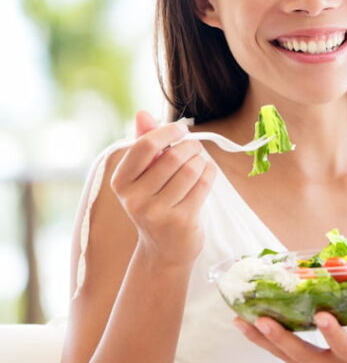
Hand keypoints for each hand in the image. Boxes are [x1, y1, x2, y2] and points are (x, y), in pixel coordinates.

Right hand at [109, 110, 216, 264]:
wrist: (164, 249)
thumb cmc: (155, 202)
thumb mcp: (143, 175)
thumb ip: (143, 143)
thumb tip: (142, 113)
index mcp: (121, 182)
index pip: (144, 146)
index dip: (167, 132)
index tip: (180, 130)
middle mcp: (134, 199)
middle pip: (173, 156)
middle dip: (190, 147)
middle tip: (195, 148)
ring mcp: (157, 212)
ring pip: (191, 169)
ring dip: (202, 160)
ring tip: (199, 163)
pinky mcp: (181, 221)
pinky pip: (203, 184)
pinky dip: (210, 173)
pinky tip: (206, 174)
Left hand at [234, 286, 346, 362]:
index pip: (345, 346)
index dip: (333, 332)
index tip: (322, 315)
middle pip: (301, 353)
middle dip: (279, 337)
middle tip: (258, 318)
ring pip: (285, 355)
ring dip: (261, 339)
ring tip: (238, 320)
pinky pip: (287, 358)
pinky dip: (270, 343)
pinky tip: (253, 327)